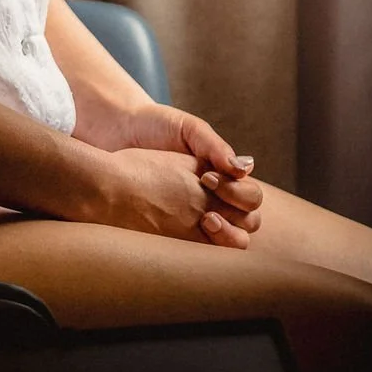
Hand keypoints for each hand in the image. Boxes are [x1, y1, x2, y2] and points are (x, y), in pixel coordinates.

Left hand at [109, 103, 262, 246]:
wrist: (119, 132)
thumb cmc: (156, 126)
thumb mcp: (187, 129)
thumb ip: (215, 146)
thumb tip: (244, 169)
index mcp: (223, 173)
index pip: (251, 196)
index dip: (238, 193)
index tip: (207, 179)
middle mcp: (215, 196)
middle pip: (249, 221)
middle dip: (236, 215)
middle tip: (208, 206)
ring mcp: (197, 213)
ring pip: (231, 239)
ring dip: (226, 235)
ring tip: (204, 221)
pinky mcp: (177, 227)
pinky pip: (200, 245)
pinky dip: (203, 245)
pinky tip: (186, 235)